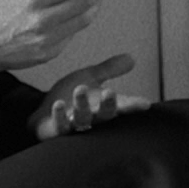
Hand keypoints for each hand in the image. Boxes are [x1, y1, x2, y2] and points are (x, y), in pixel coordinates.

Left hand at [33, 54, 152, 140]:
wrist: (43, 114)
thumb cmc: (69, 97)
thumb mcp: (90, 78)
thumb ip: (109, 69)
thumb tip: (132, 58)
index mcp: (102, 106)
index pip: (121, 106)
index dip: (133, 105)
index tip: (145, 104)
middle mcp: (91, 118)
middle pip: (104, 115)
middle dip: (108, 105)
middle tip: (110, 92)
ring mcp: (73, 126)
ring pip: (81, 119)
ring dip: (81, 105)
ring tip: (80, 89)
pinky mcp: (55, 130)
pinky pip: (58, 126)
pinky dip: (59, 116)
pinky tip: (59, 104)